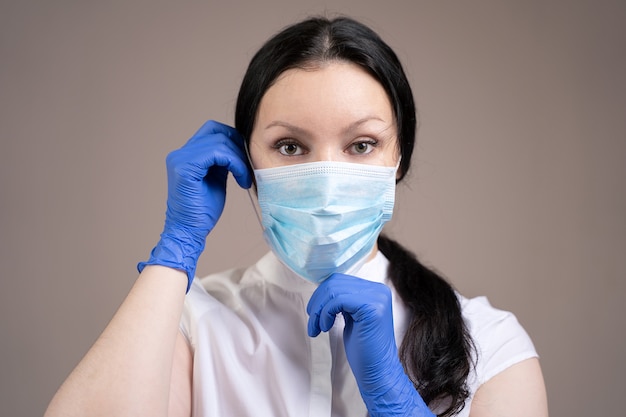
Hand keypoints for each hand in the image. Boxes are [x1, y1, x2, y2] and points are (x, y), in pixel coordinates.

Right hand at [138, 120, 251, 290]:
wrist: (189, 231)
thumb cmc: (202, 211)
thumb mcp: (216, 178)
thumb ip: (221, 161)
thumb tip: (239, 146)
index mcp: (186, 154)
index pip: (212, 130)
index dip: (233, 139)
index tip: (245, 160)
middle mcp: (180, 153)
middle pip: (216, 131)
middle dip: (238, 147)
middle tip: (248, 168)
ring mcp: (180, 159)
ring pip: (219, 141)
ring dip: (238, 158)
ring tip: (245, 177)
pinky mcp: (185, 168)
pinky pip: (217, 153)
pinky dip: (234, 163)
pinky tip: (241, 179)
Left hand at [307, 273, 433, 416]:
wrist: (378, 373)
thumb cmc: (364, 350)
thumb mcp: (351, 318)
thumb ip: (343, 301)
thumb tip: (322, 290)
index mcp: (375, 290)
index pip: (340, 280)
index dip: (322, 295)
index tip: (314, 313)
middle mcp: (379, 290)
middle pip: (335, 282)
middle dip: (317, 302)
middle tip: (313, 323)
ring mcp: (377, 298)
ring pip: (334, 290)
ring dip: (319, 310)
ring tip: (317, 328)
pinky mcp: (371, 308)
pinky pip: (337, 300)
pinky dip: (325, 313)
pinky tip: (325, 328)